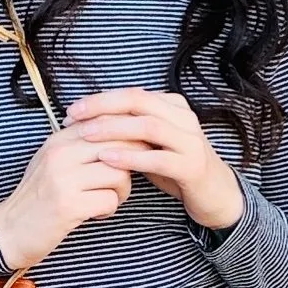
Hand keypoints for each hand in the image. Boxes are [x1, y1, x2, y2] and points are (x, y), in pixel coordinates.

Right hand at [0, 126, 132, 270]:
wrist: (8, 232)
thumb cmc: (38, 198)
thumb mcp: (53, 162)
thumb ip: (80, 145)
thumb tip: (121, 132)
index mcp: (58, 140)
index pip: (107, 122)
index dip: (128, 138)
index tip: (129, 155)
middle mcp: (60, 154)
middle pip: (119, 145)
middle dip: (131, 165)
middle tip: (121, 181)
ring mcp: (63, 179)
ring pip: (119, 173)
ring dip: (122, 190)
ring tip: (108, 199)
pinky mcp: (68, 205)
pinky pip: (110, 200)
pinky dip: (109, 209)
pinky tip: (96, 214)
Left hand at [64, 88, 244, 232]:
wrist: (215, 194)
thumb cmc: (176, 167)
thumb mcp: (151, 143)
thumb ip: (129, 129)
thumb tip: (89, 120)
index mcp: (173, 107)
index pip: (132, 93)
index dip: (101, 99)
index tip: (73, 110)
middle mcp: (184, 119)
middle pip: (139, 102)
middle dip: (103, 107)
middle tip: (74, 117)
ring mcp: (191, 142)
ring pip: (149, 126)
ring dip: (114, 129)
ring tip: (87, 135)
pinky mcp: (192, 167)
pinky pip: (158, 158)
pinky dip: (131, 157)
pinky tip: (107, 158)